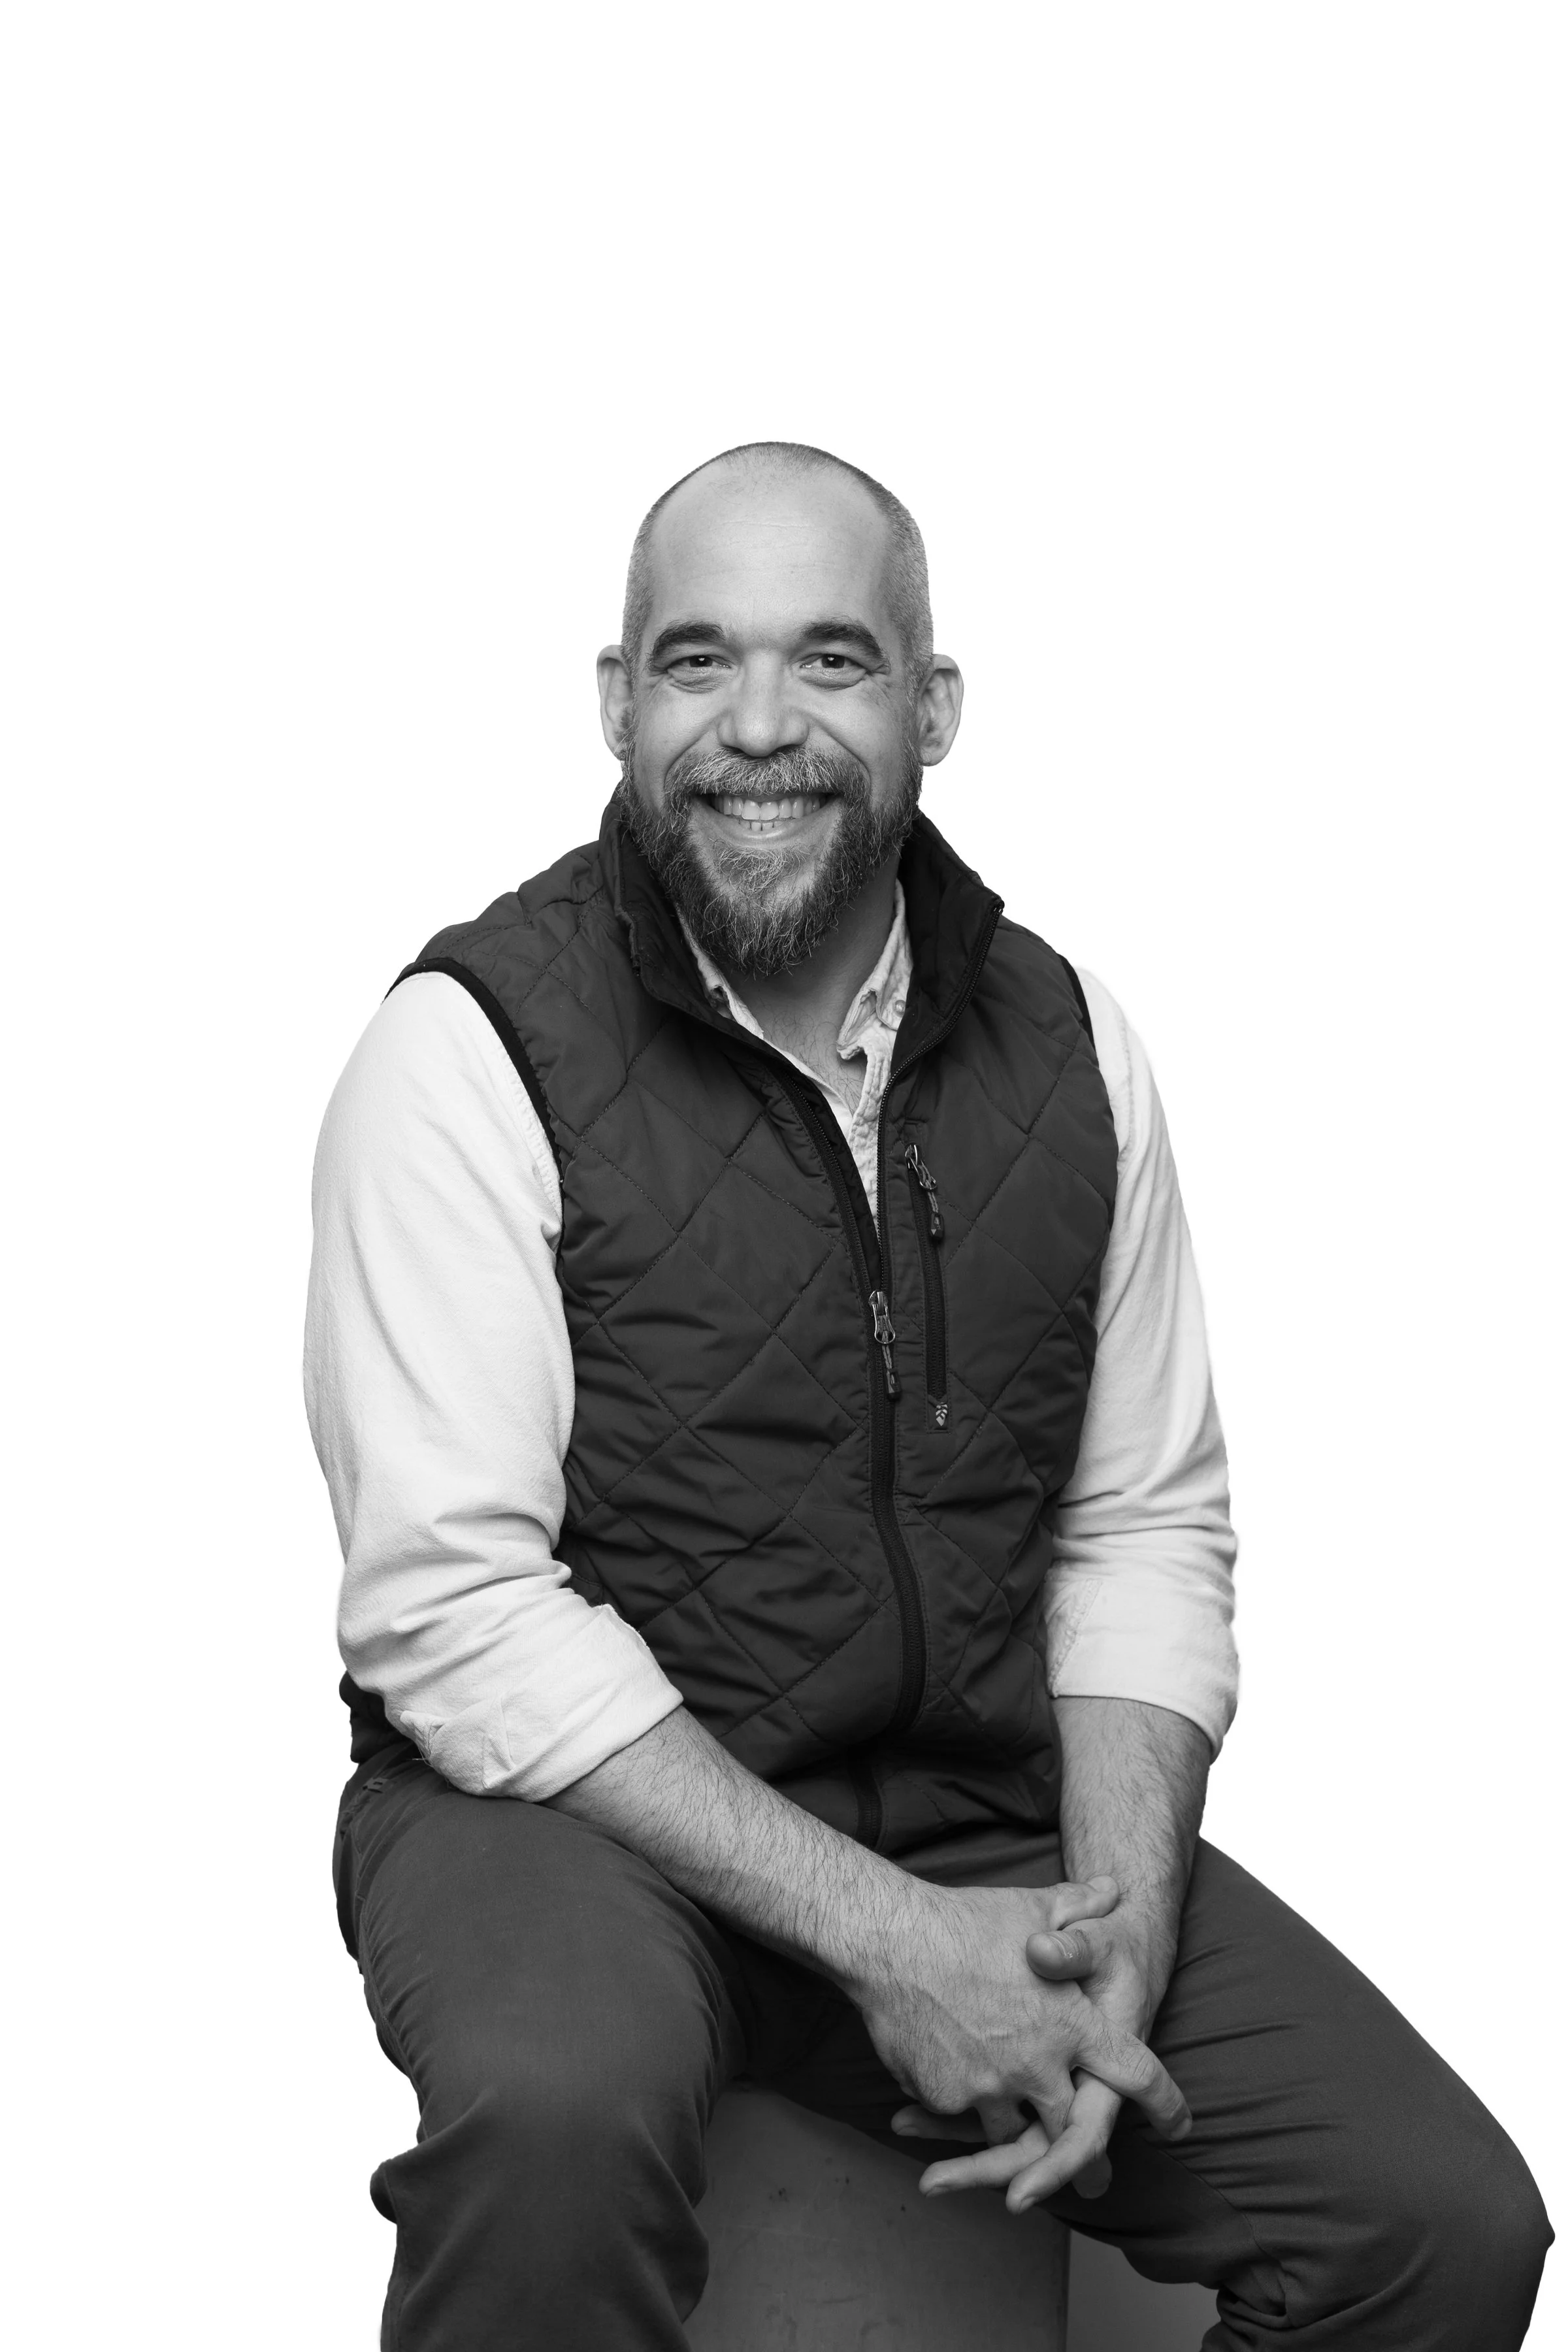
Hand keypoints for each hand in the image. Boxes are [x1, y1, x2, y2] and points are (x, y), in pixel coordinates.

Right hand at [854, 1876, 1188, 2181]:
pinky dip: (959, 2103)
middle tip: (1088, 2168)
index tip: (1180, 2126)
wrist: (892, 1940)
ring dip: (1011, 2124)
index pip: (1136, 2073)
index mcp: (1072, 2024)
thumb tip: (1113, 1887)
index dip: (1164, 2102)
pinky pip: (960, 2115)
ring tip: (1005, 2120)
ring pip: (1011, 2130)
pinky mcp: (945, 2098)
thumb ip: (1081, 1907)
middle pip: (1069, 2124)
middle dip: (1076, 2146)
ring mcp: (990, 2088)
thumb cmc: (967, 1920)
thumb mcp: (1035, 1906)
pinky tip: (948, 2073)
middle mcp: (1038, 2065)